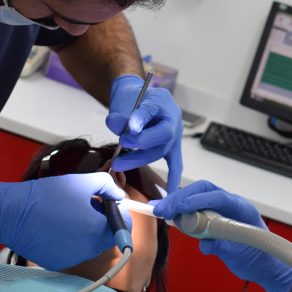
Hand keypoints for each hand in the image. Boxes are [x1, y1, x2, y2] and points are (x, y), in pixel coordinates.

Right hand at [0, 173, 128, 270]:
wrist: (13, 213)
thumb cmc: (48, 196)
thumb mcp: (83, 182)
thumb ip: (109, 186)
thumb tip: (119, 196)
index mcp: (100, 230)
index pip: (125, 227)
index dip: (119, 213)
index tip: (109, 205)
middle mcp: (90, 249)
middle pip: (107, 236)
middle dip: (102, 222)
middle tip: (87, 207)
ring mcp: (73, 258)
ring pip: (90, 244)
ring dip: (86, 232)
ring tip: (69, 216)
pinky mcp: (58, 263)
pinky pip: (73, 251)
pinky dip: (70, 241)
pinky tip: (57, 228)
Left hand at [106, 75, 182, 193]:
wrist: (138, 100)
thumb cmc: (132, 98)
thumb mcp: (124, 100)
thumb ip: (120, 114)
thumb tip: (115, 125)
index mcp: (162, 102)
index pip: (152, 111)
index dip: (141, 120)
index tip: (128, 128)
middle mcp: (173, 120)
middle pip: (161, 136)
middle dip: (139, 144)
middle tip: (121, 144)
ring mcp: (174, 136)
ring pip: (160, 152)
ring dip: (138, 160)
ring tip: (118, 164)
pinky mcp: (172, 149)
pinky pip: (176, 163)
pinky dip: (173, 177)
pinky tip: (171, 192)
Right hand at [151, 180, 291, 291]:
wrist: (265, 266)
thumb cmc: (259, 259)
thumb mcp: (241, 256)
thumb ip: (223, 248)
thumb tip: (205, 244)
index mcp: (242, 209)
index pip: (219, 197)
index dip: (198, 200)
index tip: (179, 208)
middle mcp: (232, 204)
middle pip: (203, 190)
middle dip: (182, 197)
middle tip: (163, 210)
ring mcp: (222, 209)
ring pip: (198, 196)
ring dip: (179, 202)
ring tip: (162, 211)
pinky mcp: (214, 217)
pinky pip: (196, 208)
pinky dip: (182, 211)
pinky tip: (171, 216)